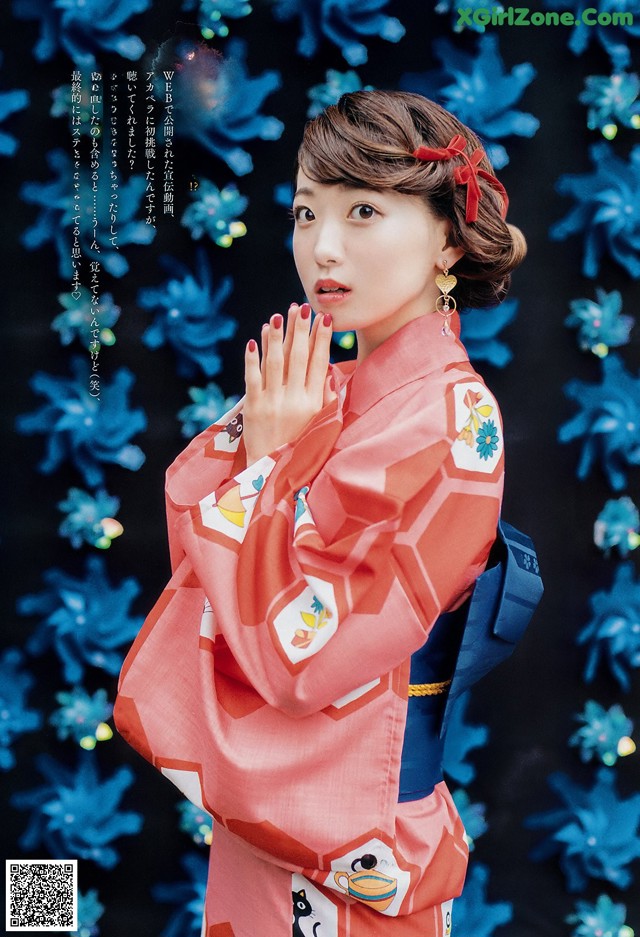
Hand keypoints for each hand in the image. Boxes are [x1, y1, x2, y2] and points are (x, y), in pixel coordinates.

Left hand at [243, 303, 335, 464]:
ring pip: (274, 363)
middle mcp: (294, 400)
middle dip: (300, 330)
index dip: (322, 340)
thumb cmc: (300, 446)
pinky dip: (252, 359)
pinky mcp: (252, 408)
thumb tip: (330, 371)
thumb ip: (328, 399)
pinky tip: (254, 340)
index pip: (319, 364)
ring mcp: (272, 403)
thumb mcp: (321, 425)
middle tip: (302, 307)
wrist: (272, 472)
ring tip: (279, 316)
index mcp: (314, 403)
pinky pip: (252, 378)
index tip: (325, 319)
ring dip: (277, 337)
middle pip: (298, 358)